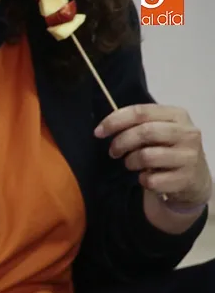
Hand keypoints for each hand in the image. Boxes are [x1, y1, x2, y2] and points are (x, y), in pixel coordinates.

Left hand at [95, 104, 210, 207]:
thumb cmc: (168, 149)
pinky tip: (148, 177)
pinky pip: (152, 180)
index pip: (141, 112)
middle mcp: (187, 133)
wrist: (194, 177)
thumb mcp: (159, 131)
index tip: (98, 132)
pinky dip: (143, 180)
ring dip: (131, 162)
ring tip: (133, 164)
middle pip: (144, 132)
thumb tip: (104, 128)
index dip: (115, 121)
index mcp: (177, 115)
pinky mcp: (186, 178)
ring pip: (146, 156)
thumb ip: (138, 125)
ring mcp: (188, 156)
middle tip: (113, 152)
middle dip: (121, 142)